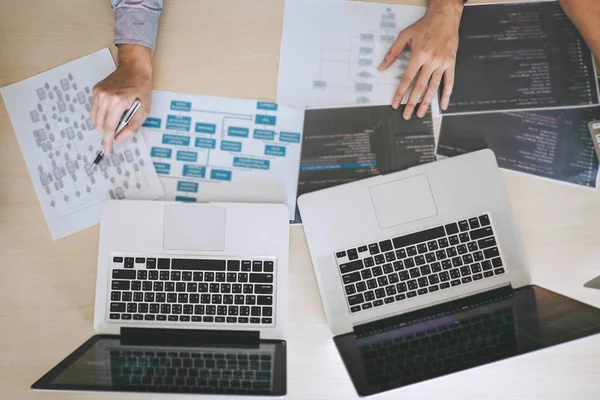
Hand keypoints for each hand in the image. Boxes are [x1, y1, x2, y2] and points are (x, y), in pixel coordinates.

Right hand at [91, 44, 152, 153]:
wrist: (134, 68)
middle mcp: (105, 96)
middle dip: (106, 133)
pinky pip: (94, 109)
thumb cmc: (141, 89)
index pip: (109, 127)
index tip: (107, 150)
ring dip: (103, 125)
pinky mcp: (95, 90)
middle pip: (99, 124)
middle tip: (116, 134)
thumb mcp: (144, 110)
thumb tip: (119, 139)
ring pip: (94, 118)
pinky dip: (101, 115)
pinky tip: (111, 112)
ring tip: (115, 121)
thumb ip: (132, 127)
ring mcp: (98, 92)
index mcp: (118, 101)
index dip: (107, 141)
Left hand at [378, 0, 463, 118]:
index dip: (400, 93)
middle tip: (406, 115)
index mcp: (419, 54)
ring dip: (426, 102)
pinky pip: (449, 82)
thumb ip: (392, 53)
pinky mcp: (451, 63)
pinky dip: (446, 94)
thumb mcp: (404, 36)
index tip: (395, 104)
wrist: (444, 17)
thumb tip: (382, 67)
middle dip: (411, 103)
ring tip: (420, 113)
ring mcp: (442, 63)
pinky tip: (443, 104)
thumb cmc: (424, 26)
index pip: (407, 79)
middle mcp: (431, 61)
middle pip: (420, 87)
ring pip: (433, 87)